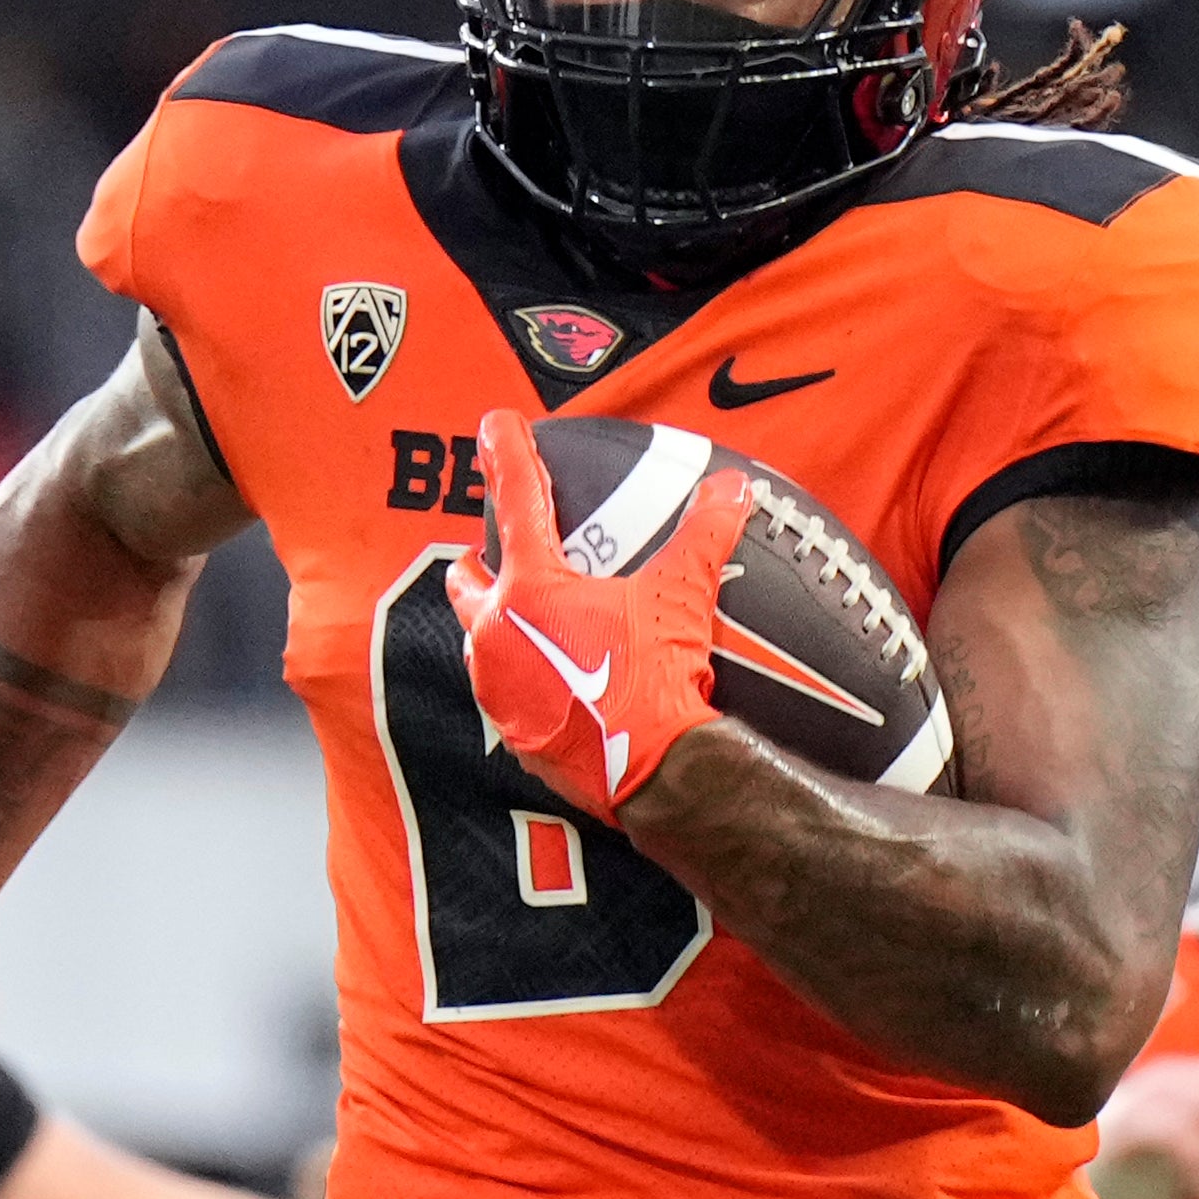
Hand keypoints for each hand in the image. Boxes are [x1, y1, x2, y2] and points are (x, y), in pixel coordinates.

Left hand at [455, 411, 742, 810]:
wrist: (654, 772)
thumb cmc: (654, 680)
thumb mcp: (682, 597)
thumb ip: (703, 534)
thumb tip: (731, 488)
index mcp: (529, 591)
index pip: (517, 502)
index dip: (507, 455)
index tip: (493, 426)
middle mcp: (497, 637)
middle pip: (467, 582)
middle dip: (477, 563)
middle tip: (495, 553)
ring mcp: (500, 690)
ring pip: (480, 642)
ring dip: (497, 625)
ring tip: (530, 620)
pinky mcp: (516, 735)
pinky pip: (509, 695)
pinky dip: (525, 679)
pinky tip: (556, 679)